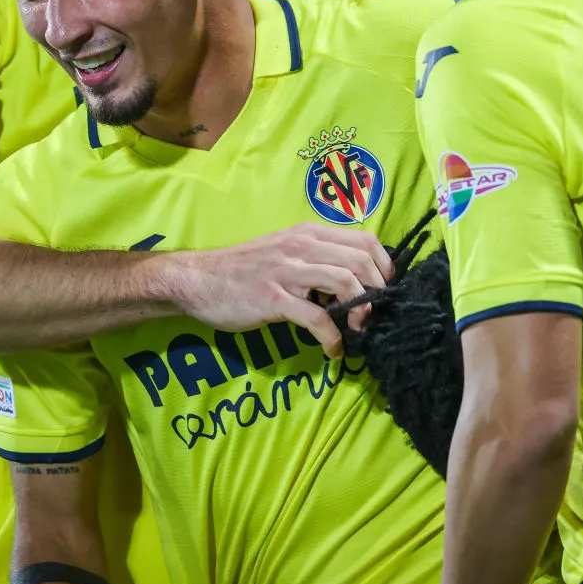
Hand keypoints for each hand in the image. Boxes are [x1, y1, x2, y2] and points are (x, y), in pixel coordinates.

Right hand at [166, 223, 393, 357]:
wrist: (198, 280)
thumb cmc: (244, 269)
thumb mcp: (285, 252)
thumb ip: (316, 258)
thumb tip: (354, 279)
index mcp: (309, 233)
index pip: (365, 240)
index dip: (385, 266)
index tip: (384, 290)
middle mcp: (302, 246)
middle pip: (362, 261)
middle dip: (378, 291)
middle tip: (374, 314)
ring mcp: (288, 271)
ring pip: (345, 283)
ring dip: (361, 311)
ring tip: (357, 329)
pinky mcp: (274, 298)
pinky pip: (317, 318)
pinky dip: (333, 338)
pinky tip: (332, 350)